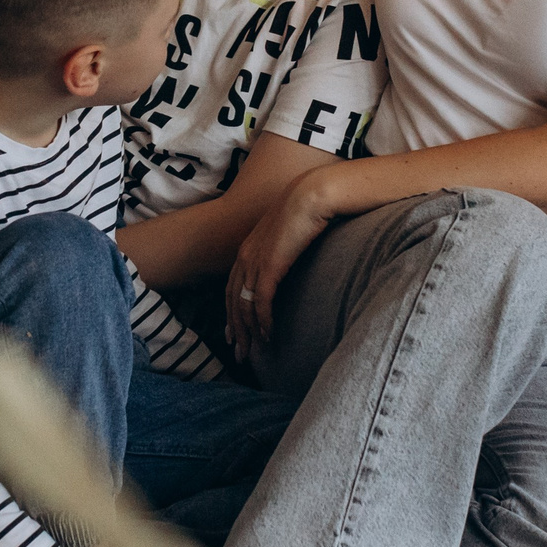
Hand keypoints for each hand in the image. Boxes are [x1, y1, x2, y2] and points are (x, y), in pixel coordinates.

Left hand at [225, 169, 338, 360]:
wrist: (314, 194)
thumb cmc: (308, 211)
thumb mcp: (289, 234)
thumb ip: (284, 250)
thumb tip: (290, 262)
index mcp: (248, 248)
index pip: (233, 287)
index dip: (232, 311)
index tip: (234, 331)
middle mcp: (246, 256)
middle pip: (233, 300)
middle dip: (236, 329)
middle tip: (239, 353)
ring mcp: (256, 261)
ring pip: (244, 305)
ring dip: (248, 331)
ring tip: (252, 352)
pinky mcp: (270, 266)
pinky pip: (262, 301)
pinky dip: (263, 321)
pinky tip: (267, 336)